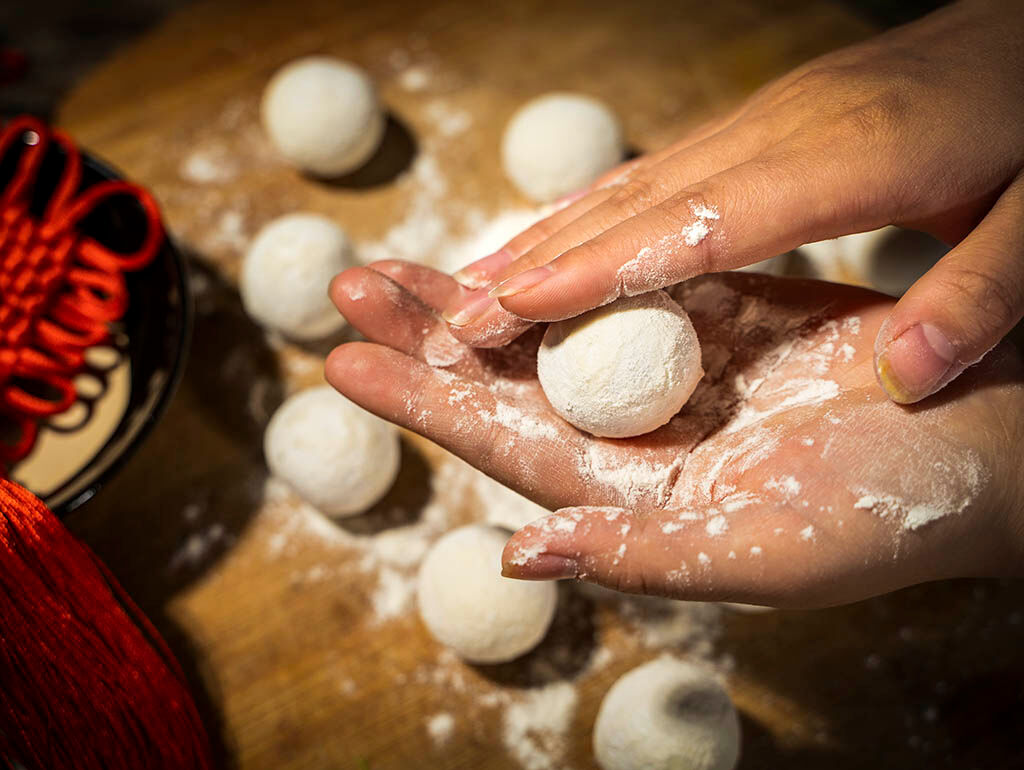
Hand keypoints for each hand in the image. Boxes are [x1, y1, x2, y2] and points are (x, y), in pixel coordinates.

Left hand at [327, 262, 1023, 607]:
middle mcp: (633, 433)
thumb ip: (634, 555)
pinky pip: (620, 287)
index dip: (423, 405)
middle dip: (425, 334)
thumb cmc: (881, 516)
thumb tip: (519, 554)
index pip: (501, 444)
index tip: (347, 362)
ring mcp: (668, 371)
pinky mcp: (712, 317)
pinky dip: (562, 265)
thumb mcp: (755, 555)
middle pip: (505, 380)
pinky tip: (513, 248)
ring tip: (401, 262)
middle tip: (350, 288)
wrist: (976, 448)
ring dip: (476, 293)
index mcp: (628, 492)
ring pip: (546, 328)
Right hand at [442, 0, 1023, 405]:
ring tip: (477, 282)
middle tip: (453, 311)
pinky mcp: (770, 120)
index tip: (513, 307)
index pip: (697, 222)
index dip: (599, 267)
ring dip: (551, 234)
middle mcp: (787, 128)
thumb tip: (908, 374)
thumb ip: (980, 295)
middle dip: (540, 258)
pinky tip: (559, 238)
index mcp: (851, 156)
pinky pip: (662, 171)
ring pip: (635, 180)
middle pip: (638, 199)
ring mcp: (771, 117)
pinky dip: (596, 212)